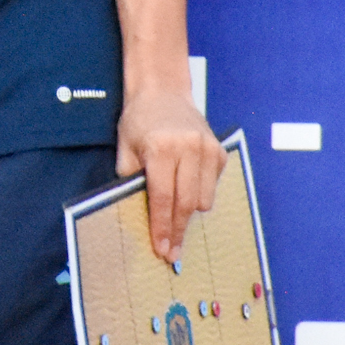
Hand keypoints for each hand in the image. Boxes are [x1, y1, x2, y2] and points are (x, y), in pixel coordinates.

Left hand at [114, 87, 223, 265]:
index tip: (162, 249)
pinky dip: (201, 193)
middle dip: (178, 231)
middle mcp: (188, 148)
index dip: (162, 227)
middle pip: (186, 203)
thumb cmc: (139, 122)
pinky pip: (214, 186)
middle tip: (172, 252)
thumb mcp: (125, 150)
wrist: (162, 92)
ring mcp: (208, 148)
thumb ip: (131, 183)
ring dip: (189, 211)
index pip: (163, 197)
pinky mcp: (219, 150)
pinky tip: (187, 185)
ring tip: (175, 210)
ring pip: (204, 199)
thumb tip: (140, 218)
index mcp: (162, 148)